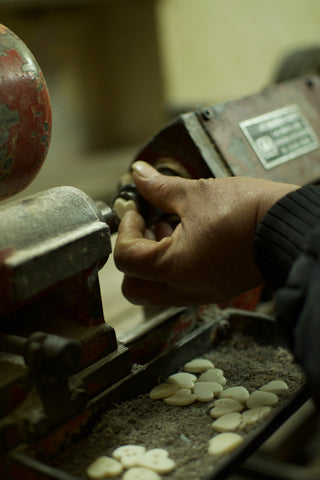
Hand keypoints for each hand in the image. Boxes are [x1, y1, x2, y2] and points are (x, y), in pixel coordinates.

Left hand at [114, 161, 298, 305]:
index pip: (126, 259)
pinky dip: (173, 265)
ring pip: (157, 289)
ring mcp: (201, 293)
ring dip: (153, 260)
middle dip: (133, 256)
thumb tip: (139, 174)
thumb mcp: (196, 194)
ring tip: (168, 227)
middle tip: (145, 227)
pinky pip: (180, 286)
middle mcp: (185, 289)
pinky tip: (187, 237)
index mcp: (174, 268)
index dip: (125, 229)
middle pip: (134, 288)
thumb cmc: (247, 212)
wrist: (289, 226)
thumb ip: (160, 188)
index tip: (136, 210)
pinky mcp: (215, 289)